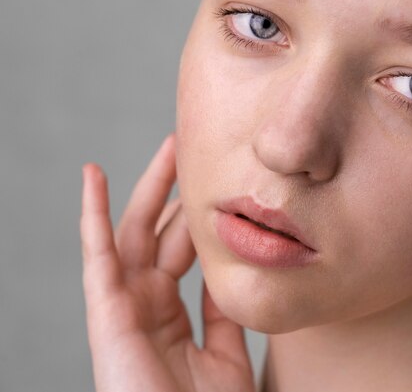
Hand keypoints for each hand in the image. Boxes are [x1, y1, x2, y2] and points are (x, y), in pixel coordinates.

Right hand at [80, 134, 254, 391]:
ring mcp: (123, 305)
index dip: (196, 216)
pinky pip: (97, 253)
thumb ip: (223, 314)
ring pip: (136, 232)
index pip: (182, 252)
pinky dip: (91, 212)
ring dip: (150, 188)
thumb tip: (231, 275)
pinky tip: (92, 175)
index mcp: (171, 313)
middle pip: (160, 233)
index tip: (214, 183)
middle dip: (177, 190)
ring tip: (170, 147)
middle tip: (195, 149)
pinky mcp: (105, 311)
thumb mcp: (227, 353)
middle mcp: (145, 304)